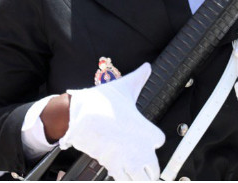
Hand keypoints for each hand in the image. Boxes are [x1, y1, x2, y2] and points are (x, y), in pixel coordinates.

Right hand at [59, 63, 164, 180]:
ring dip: (140, 177)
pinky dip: (124, 178)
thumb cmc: (101, 101)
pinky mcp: (109, 164)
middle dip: (152, 169)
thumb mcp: (123, 87)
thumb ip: (138, 78)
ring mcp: (124, 158)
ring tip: (138, 173)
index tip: (150, 136)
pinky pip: (122, 179)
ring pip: (139, 179)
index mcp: (144, 128)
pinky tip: (122, 172)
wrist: (77, 114)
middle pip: (154, 169)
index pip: (160, 141)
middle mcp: (137, 147)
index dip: (155, 139)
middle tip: (148, 165)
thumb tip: (147, 66)